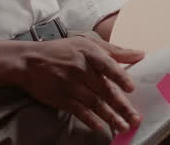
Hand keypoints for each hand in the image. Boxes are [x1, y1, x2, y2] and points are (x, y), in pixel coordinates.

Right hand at [17, 33, 145, 135]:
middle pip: (104, 89)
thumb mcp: (87, 43)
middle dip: (121, 106)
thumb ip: (114, 51)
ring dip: (110, 117)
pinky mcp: (60, 98)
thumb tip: (140, 54)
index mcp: (88, 52)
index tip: (131, 89)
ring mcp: (69, 84)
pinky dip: (90, 119)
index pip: (107, 65)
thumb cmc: (62, 50)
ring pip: (94, 103)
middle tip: (135, 118)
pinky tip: (100, 126)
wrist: (29, 61)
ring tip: (123, 126)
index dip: (120, 77)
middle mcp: (79, 68)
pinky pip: (78, 111)